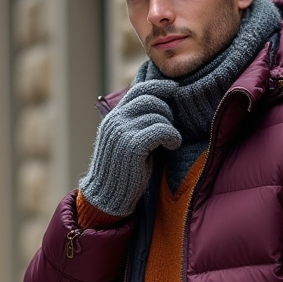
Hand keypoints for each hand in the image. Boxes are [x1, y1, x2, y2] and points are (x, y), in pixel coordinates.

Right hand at [78, 82, 180, 216]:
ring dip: (171, 127)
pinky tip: (172, 145)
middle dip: (167, 110)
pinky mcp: (132, 145)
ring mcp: (122, 132)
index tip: (174, 88)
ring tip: (171, 141)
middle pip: (150, 99)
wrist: (108, 195)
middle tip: (171, 127)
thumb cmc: (124, 170)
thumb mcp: (127, 140)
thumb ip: (137, 123)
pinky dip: (172, 136)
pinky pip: (161, 129)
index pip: (138, 90)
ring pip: (158, 115)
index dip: (158, 86)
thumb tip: (161, 105)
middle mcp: (116, 120)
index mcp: (114, 117)